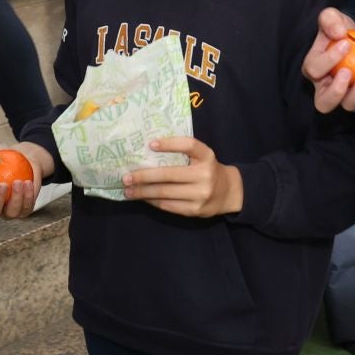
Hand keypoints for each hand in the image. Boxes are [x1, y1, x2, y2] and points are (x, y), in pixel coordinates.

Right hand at [0, 141, 53, 218]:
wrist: (23, 157)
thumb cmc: (0, 156)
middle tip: (3, 184)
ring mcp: (9, 210)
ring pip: (11, 213)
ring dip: (15, 199)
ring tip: (18, 182)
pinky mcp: (24, 209)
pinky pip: (26, 208)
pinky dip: (28, 197)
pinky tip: (28, 184)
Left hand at [122, 137, 242, 216]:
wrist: (229, 192)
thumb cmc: (208, 170)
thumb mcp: (202, 157)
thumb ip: (183, 153)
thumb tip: (148, 152)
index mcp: (207, 156)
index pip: (189, 145)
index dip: (170, 144)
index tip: (150, 144)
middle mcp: (205, 174)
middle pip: (169, 175)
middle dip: (144, 176)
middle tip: (126, 177)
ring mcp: (200, 194)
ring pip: (165, 193)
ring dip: (143, 192)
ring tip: (128, 190)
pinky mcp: (194, 210)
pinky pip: (168, 205)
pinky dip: (152, 201)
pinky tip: (143, 198)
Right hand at [301, 7, 354, 111]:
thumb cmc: (339, 28)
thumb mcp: (331, 17)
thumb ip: (329, 20)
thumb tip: (339, 33)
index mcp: (313, 68)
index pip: (314, 70)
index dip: (329, 59)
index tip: (345, 44)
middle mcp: (326, 87)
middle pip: (324, 103)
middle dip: (336, 91)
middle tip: (348, 71)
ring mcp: (347, 94)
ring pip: (349, 105)